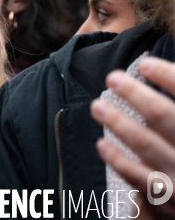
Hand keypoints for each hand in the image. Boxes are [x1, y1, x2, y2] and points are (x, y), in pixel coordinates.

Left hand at [90, 57, 174, 218]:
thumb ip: (174, 103)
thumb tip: (151, 71)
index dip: (168, 77)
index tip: (144, 63)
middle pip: (164, 117)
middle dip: (137, 95)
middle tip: (112, 77)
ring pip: (147, 145)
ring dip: (119, 123)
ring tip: (97, 106)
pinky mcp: (169, 201)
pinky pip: (140, 179)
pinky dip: (120, 161)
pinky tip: (102, 145)